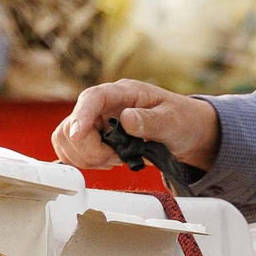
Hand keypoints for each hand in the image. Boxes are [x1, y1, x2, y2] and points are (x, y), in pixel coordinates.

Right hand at [52, 80, 220, 171]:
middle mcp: (104, 106)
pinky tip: (108, 162)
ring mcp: (98, 122)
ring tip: (115, 159)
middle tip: (114, 158)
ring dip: (87, 158)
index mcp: (122, 93)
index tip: (78, 136)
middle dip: (89, 149)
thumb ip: (150, 120)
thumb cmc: (181, 120)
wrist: (187, 132)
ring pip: (68, 141)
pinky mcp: (95, 138)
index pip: (92, 98)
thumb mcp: (172, 120)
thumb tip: (126, 118)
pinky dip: (86, 162)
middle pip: (72, 125)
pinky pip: (74, 151)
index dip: (81, 116)